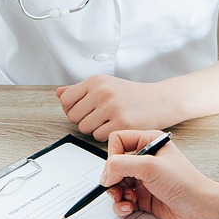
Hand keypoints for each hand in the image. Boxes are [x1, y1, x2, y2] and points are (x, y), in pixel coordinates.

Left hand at [56, 75, 176, 140]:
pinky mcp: (121, 123)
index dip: (71, 109)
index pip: (66, 100)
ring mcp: (112, 107)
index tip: (83, 111)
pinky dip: (105, 136)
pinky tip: (116, 127)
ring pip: (85, 128)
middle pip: (73, 117)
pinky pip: (98, 137)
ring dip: (94, 130)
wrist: (160, 100)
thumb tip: (59, 93)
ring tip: (108, 121)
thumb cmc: (131, 95)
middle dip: (83, 121)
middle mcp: (102, 91)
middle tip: (98, 118)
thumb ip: (80, 90)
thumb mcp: (105, 84)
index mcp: (96, 81)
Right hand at [101, 129, 218, 218]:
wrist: (201, 210)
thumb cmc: (185, 183)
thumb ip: (121, 165)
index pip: (118, 140)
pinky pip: (123, 199)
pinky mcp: (144, 197)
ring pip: (116, 183)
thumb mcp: (150, 167)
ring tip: (126, 200)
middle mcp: (145, 159)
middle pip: (114, 164)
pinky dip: (122, 205)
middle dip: (113, 178)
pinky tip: (130, 208)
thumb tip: (104, 174)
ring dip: (117, 193)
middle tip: (117, 188)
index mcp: (148, 142)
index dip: (113, 155)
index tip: (115, 170)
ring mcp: (144, 178)